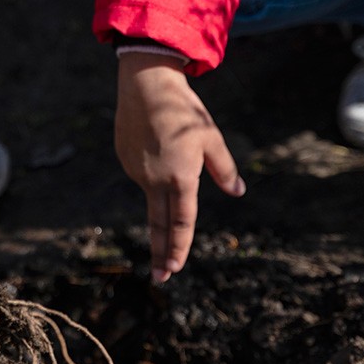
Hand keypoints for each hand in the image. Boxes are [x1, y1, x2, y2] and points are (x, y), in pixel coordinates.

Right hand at [116, 53, 244, 282]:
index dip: (179, 248)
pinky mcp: (125, 160)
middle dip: (160, 254)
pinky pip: (142, 174)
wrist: (146, 85)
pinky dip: (151, 173)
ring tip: (167, 155)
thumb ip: (224, 170)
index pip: (181, 223)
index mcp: (180, 178)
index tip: (175, 268)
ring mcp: (137, 171)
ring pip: (151, 194)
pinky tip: (155, 146)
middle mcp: (155, 180)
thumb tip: (238, 192)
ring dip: (159, 200)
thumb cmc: (184, 111)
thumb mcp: (211, 139)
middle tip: (160, 278)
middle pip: (159, 225)